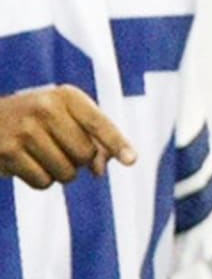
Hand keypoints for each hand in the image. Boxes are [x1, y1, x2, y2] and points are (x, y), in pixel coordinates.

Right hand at [0, 85, 136, 187]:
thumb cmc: (37, 118)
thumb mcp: (66, 115)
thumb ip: (92, 137)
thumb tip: (100, 171)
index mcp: (67, 95)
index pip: (99, 123)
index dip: (117, 143)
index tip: (132, 160)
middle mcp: (46, 108)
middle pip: (85, 154)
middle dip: (80, 160)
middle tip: (62, 147)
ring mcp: (24, 130)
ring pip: (66, 172)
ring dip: (61, 172)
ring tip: (45, 154)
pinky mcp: (7, 152)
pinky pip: (43, 183)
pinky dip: (42, 179)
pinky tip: (28, 163)